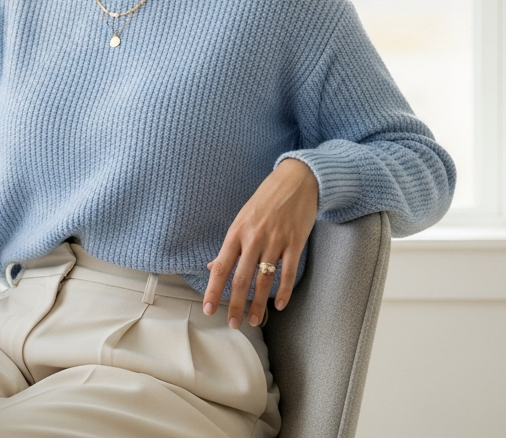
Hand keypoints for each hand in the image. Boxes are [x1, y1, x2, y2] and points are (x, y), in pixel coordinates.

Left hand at [202, 158, 317, 328]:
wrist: (296, 180)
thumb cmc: (266, 200)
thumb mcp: (242, 218)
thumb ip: (229, 245)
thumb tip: (211, 266)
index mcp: (236, 232)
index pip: (220, 267)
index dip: (213, 291)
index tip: (209, 309)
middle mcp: (253, 238)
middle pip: (241, 279)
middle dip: (236, 305)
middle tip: (233, 324)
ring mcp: (275, 241)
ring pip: (264, 280)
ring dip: (259, 303)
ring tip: (256, 320)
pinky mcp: (295, 242)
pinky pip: (289, 272)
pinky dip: (285, 291)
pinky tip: (280, 305)